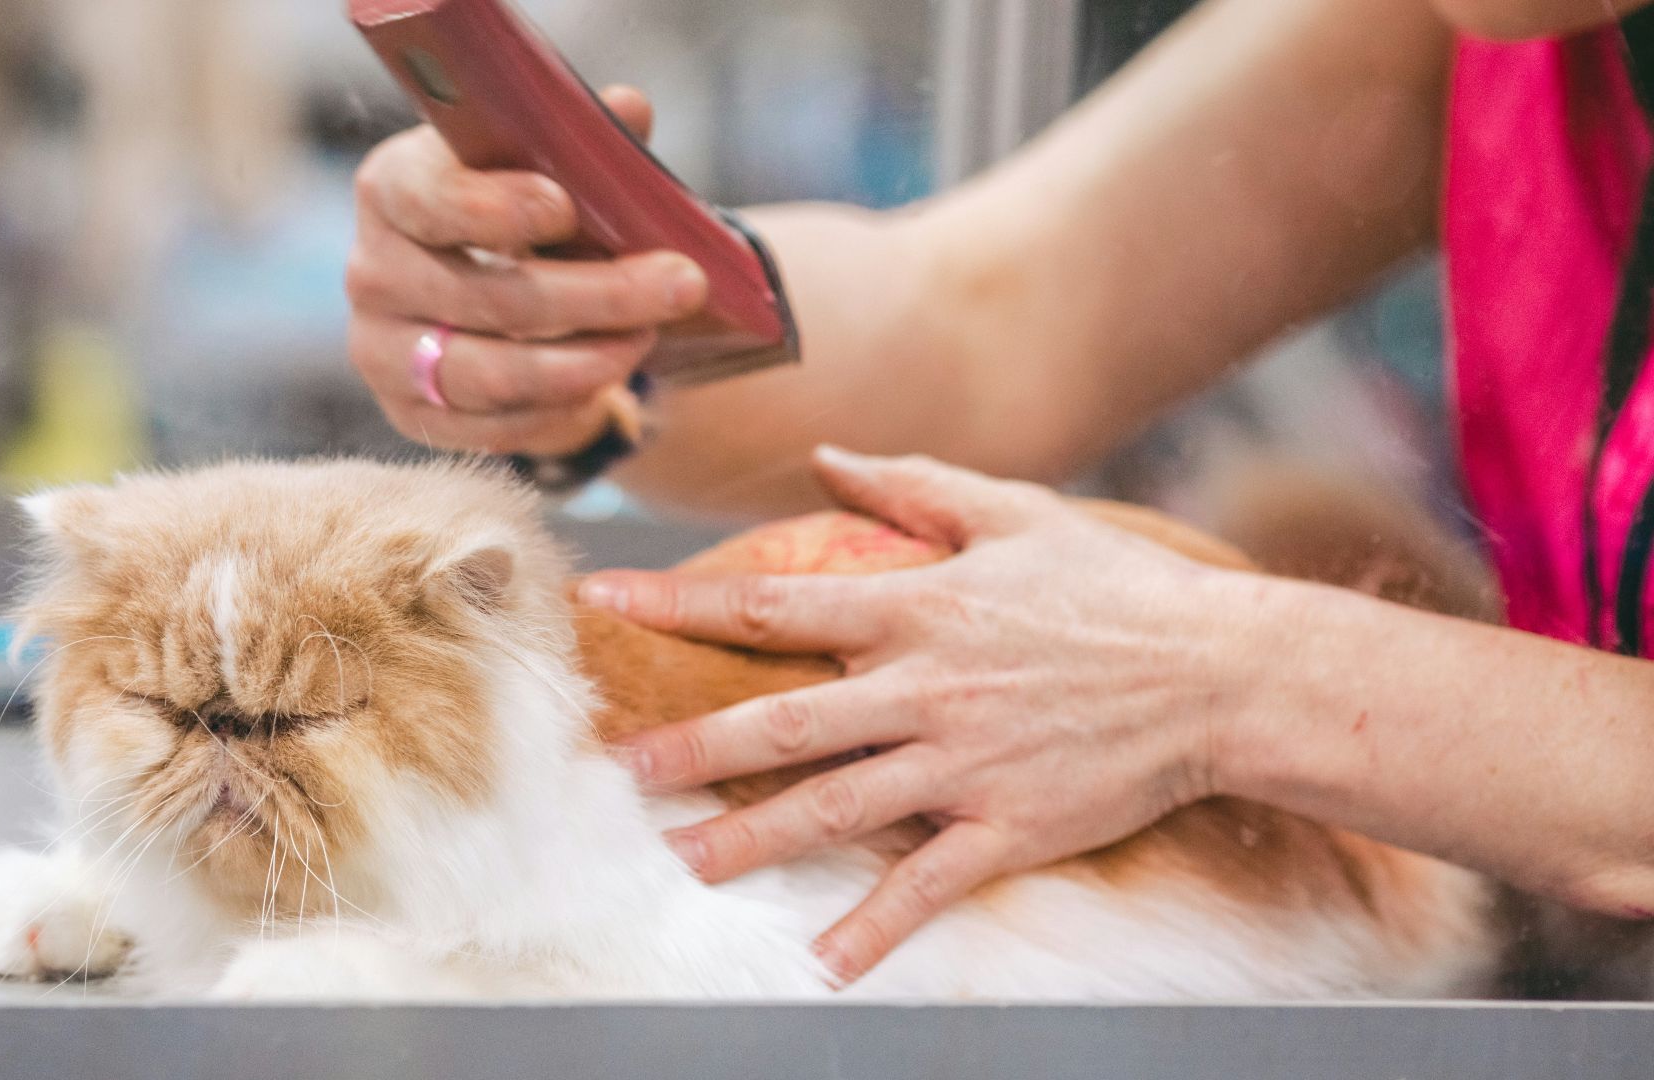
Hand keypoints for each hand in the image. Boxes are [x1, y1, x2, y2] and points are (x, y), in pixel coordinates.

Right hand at [346, 86, 708, 456]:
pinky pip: (491, 428)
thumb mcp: (552, 172)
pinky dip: (558, 409)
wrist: (494, 302)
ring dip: (585, 361)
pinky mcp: (411, 415)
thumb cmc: (526, 219)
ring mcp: (383, 352)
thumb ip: (585, 145)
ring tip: (648, 337)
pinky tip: (606, 384)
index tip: (566, 209)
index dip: (496, 208)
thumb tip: (630, 108)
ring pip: (490, 373)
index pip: (429, 200)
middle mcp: (374, 272)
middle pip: (485, 296)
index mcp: (394, 189)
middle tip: (680, 284)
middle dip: (596, 295)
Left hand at [577, 447, 1256, 985]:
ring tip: (683, 866)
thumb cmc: (1118, 586)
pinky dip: (876, 928)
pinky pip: (928, 884)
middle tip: (620, 771)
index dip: (680, 599)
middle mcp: (924, 688)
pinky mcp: (1008, 825)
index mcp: (917, 607)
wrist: (1223, 671)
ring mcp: (963, 763)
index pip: (772, 606)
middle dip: (692, 747)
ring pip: (834, 809)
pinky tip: (825, 966)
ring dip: (752, 841)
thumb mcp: (1016, 512)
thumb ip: (913, 483)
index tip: (605, 596)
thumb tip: (828, 457)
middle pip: (782, 723)